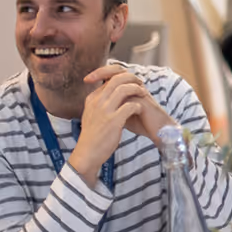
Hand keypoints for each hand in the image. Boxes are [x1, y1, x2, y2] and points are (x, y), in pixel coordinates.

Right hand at [68, 66, 145, 187]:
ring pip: (124, 89)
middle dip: (132, 78)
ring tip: (144, 95)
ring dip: (137, 90)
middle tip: (141, 84)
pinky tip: (139, 110)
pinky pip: (130, 106)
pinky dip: (138, 106)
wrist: (87, 154)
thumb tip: (112, 93)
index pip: (107, 79)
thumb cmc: (93, 135)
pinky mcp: (113, 121)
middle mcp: (97, 102)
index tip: (132, 82)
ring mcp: (104, 111)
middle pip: (116, 79)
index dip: (123, 78)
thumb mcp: (92, 115)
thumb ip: (100, 103)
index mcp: (92, 99)